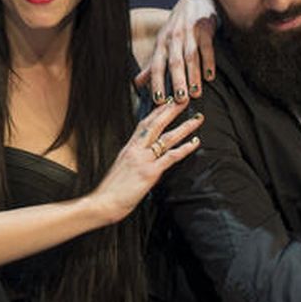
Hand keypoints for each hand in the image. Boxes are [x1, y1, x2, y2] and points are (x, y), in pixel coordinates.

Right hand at [91, 100, 202, 223]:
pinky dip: (184, 148)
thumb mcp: (120, 168)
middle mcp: (135, 149)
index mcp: (128, 148)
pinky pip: (170, 157)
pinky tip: (195, 142)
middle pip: (155, 124)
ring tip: (197, 118)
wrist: (104, 202)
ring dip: (183, 127)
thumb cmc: (111, 189)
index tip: (167, 101)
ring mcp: (143, 160)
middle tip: (184, 99)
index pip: (143, 124)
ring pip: (166, 137)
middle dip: (170, 111)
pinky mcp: (149, 172)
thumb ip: (132, 160)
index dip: (156, 112)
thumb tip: (141, 158)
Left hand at [135, 0, 216, 103]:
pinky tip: (210, 76)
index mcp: (162, 43)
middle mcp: (173, 38)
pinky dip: (208, 61)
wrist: (194, 0)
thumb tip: (137, 83)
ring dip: (192, 75)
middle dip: (176, 82)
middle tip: (179, 101)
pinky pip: (206, 46)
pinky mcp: (205, 27)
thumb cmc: (177, 27)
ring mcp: (189, 32)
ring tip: (195, 93)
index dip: (157, 82)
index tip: (158, 101)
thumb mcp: (163, 43)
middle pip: (174, 62)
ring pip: (190, 56)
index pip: (157, 65)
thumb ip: (153, 64)